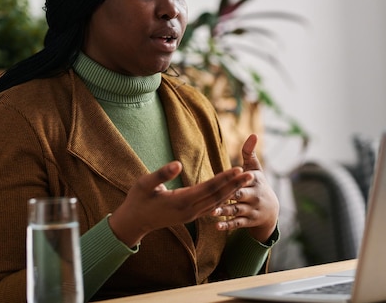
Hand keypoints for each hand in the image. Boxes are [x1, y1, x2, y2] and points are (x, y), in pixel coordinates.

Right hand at [109, 161, 253, 246]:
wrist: (134, 222)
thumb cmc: (138, 200)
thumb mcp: (145, 183)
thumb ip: (162, 174)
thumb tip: (177, 164)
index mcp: (181, 201)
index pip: (208, 188)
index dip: (224, 178)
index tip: (238, 169)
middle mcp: (189, 210)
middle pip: (217, 196)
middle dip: (234, 185)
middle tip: (251, 173)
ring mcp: (190, 215)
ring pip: (216, 203)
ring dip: (231, 191)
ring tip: (244, 180)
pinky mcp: (189, 216)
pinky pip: (210, 207)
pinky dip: (222, 199)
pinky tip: (230, 192)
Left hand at [212, 134, 279, 242]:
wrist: (271, 210)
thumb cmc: (258, 184)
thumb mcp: (256, 169)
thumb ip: (250, 152)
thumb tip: (253, 134)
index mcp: (255, 182)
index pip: (246, 179)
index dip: (239, 178)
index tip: (231, 176)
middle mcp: (254, 196)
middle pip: (241, 195)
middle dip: (231, 196)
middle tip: (216, 196)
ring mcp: (251, 210)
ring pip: (237, 210)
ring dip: (225, 211)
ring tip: (212, 212)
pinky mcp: (247, 221)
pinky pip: (237, 224)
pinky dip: (227, 225)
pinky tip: (217, 225)